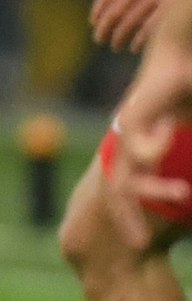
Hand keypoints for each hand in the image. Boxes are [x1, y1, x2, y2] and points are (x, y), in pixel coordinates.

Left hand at [92, 0, 184, 51]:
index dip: (99, 10)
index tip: (94, 22)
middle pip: (114, 12)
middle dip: (104, 28)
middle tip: (99, 39)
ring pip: (128, 23)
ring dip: (119, 37)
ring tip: (115, 46)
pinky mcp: (170, 8)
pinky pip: (149, 29)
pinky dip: (140, 40)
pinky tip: (135, 48)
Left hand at [105, 44, 191, 245]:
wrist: (179, 56)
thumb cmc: (190, 92)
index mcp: (138, 149)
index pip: (127, 189)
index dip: (130, 215)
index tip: (143, 241)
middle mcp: (126, 143)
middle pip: (116, 190)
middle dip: (126, 219)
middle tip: (140, 244)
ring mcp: (127, 131)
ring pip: (127, 173)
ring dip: (152, 190)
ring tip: (182, 196)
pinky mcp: (134, 116)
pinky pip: (141, 146)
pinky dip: (156, 147)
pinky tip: (172, 130)